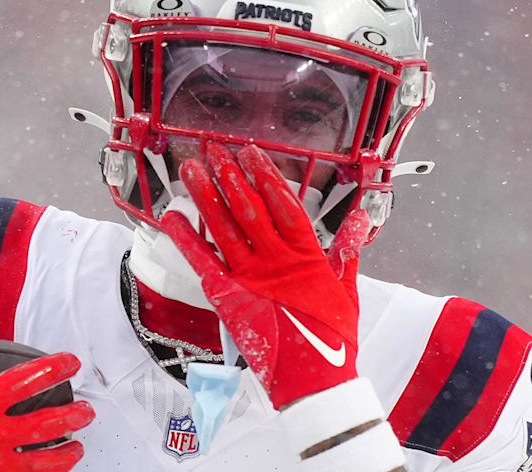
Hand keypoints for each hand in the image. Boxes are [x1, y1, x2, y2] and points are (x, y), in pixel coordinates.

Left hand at [161, 143, 369, 409]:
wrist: (315, 382)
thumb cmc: (333, 338)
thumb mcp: (347, 289)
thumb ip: (347, 250)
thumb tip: (360, 217)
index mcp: (307, 255)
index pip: (283, 204)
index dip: (265, 175)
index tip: (250, 151)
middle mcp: (276, 261)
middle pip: (248, 208)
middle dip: (229, 176)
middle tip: (213, 148)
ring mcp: (250, 279)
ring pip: (224, 228)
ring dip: (205, 196)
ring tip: (191, 167)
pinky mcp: (229, 299)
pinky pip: (202, 262)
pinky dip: (186, 239)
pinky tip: (171, 217)